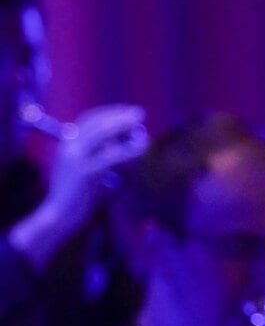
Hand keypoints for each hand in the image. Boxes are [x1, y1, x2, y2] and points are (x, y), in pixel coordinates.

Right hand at [8, 103, 147, 270]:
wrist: (60, 214)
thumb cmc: (77, 194)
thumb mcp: (88, 168)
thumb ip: (99, 154)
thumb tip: (120, 143)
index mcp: (66, 143)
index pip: (88, 120)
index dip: (109, 113)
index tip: (128, 111)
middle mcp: (68, 146)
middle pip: (96, 123)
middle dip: (119, 116)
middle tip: (140, 113)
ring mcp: (74, 158)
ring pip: (102, 134)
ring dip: (123, 126)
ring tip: (142, 125)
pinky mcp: (85, 172)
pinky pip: (110, 156)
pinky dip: (128, 149)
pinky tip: (142, 147)